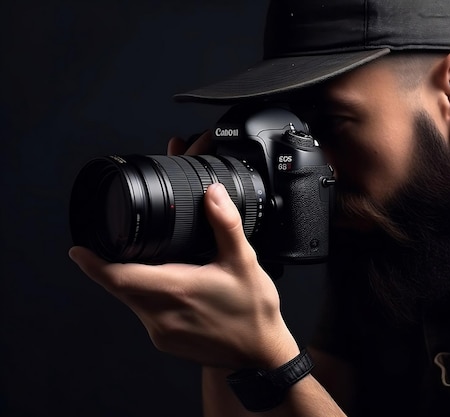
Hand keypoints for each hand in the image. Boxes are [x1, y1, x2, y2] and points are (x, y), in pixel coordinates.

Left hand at [69, 132, 298, 370]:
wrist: (259, 354)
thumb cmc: (253, 312)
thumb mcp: (244, 262)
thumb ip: (225, 225)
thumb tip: (212, 194)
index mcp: (176, 290)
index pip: (120, 277)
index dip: (94, 264)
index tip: (78, 250)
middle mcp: (162, 314)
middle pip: (121, 287)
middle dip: (116, 266)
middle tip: (122, 246)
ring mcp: (161, 332)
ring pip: (132, 301)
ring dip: (134, 282)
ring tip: (156, 265)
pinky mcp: (165, 342)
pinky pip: (145, 314)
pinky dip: (148, 298)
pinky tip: (171, 290)